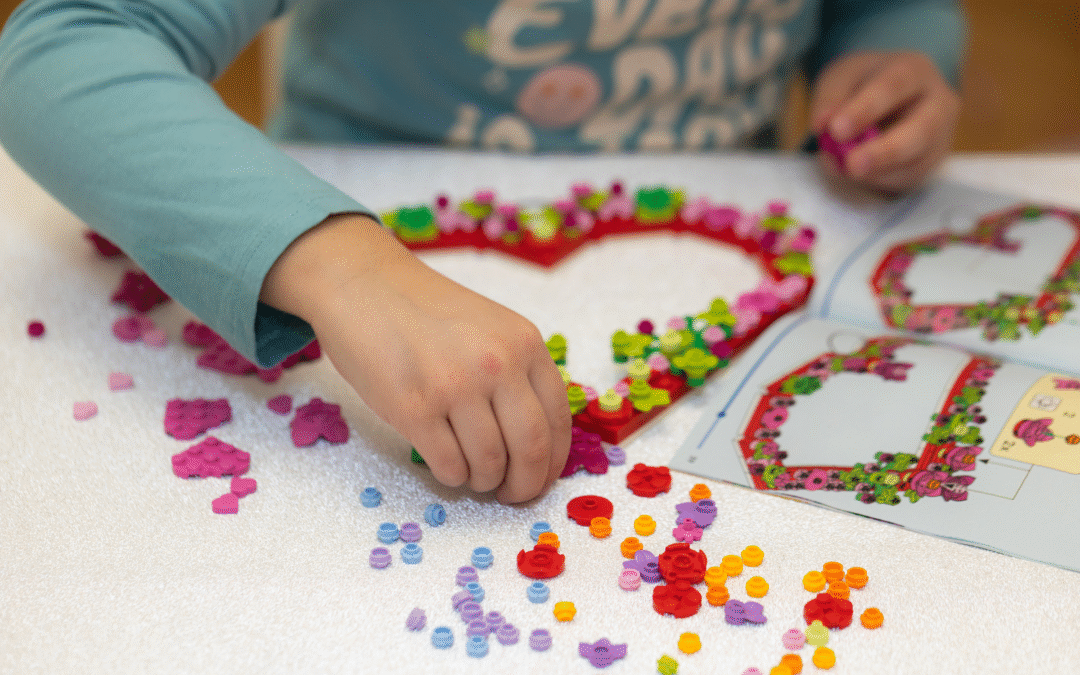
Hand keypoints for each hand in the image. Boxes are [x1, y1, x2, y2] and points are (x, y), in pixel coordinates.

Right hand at [262, 213, 571, 502]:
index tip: (542, 479)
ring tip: (472, 474)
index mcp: (524, 343)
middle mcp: (497, 364)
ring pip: (489, 463)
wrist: (363, 285)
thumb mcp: (491, 328)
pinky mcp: (413, 407)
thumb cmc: (425, 312)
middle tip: (512, 495)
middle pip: (530, 449)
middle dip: (525, 485)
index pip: (557, 420)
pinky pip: (448, 465)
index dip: (553, 462)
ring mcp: (455, 386)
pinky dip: (452, 477)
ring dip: (483, 481)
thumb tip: (536, 443)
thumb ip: (517, 373)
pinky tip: (446, 466)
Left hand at [810, 51, 960, 193]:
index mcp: (914, 70)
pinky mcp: (931, 162)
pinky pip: (909, 177)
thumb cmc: (864, 85)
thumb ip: (830, 99)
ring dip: (880, 172)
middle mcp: (937, 102)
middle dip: (885, 151)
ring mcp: (940, 135)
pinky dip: (881, 180)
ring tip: (849, 171)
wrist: (887, 97)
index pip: (893, 87)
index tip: (836, 130)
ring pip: (919, 160)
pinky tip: (860, 175)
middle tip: (852, 164)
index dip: (865, 110)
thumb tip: (822, 125)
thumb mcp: (841, 78)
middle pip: (921, 129)